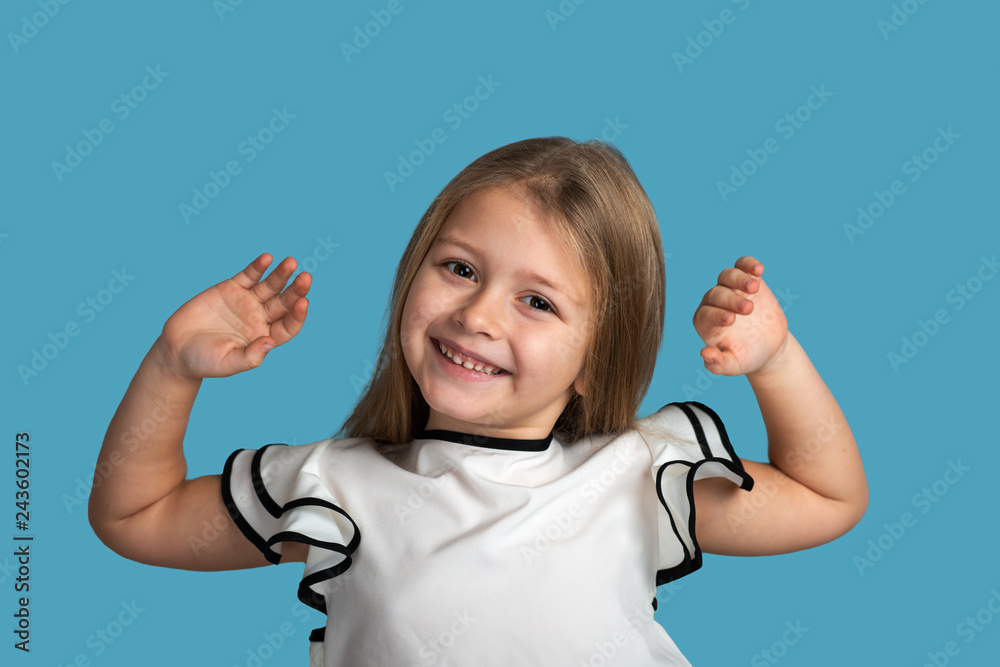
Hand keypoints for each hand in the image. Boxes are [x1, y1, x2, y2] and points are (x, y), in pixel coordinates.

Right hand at [157, 254, 310, 378]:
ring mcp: (247, 302)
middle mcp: (260, 318)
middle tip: (306, 278)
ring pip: (270, 286)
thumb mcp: (228, 363)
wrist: (177, 348)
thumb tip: (270, 342)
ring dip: (281, 274)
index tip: (304, 302)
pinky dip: (257, 267)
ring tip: (291, 262)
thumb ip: (250, 357)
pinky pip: (248, 276)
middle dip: (295, 290)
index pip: (288, 325)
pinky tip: (267, 258)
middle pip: (284, 302)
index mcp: (265, 337)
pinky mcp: (231, 289)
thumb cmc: (204, 362)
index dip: (298, 315)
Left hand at [692, 256, 788, 376]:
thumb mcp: (734, 365)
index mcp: (706, 322)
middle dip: (731, 300)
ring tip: (754, 287)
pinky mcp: (747, 281)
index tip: (730, 320)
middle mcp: (715, 303)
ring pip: (727, 275)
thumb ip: (719, 364)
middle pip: (716, 293)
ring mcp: (731, 289)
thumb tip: (704, 354)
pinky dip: (749, 264)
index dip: (715, 315)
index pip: (705, 313)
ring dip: (739, 279)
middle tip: (748, 310)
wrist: (768, 347)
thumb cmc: (747, 357)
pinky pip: (743, 266)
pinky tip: (759, 270)